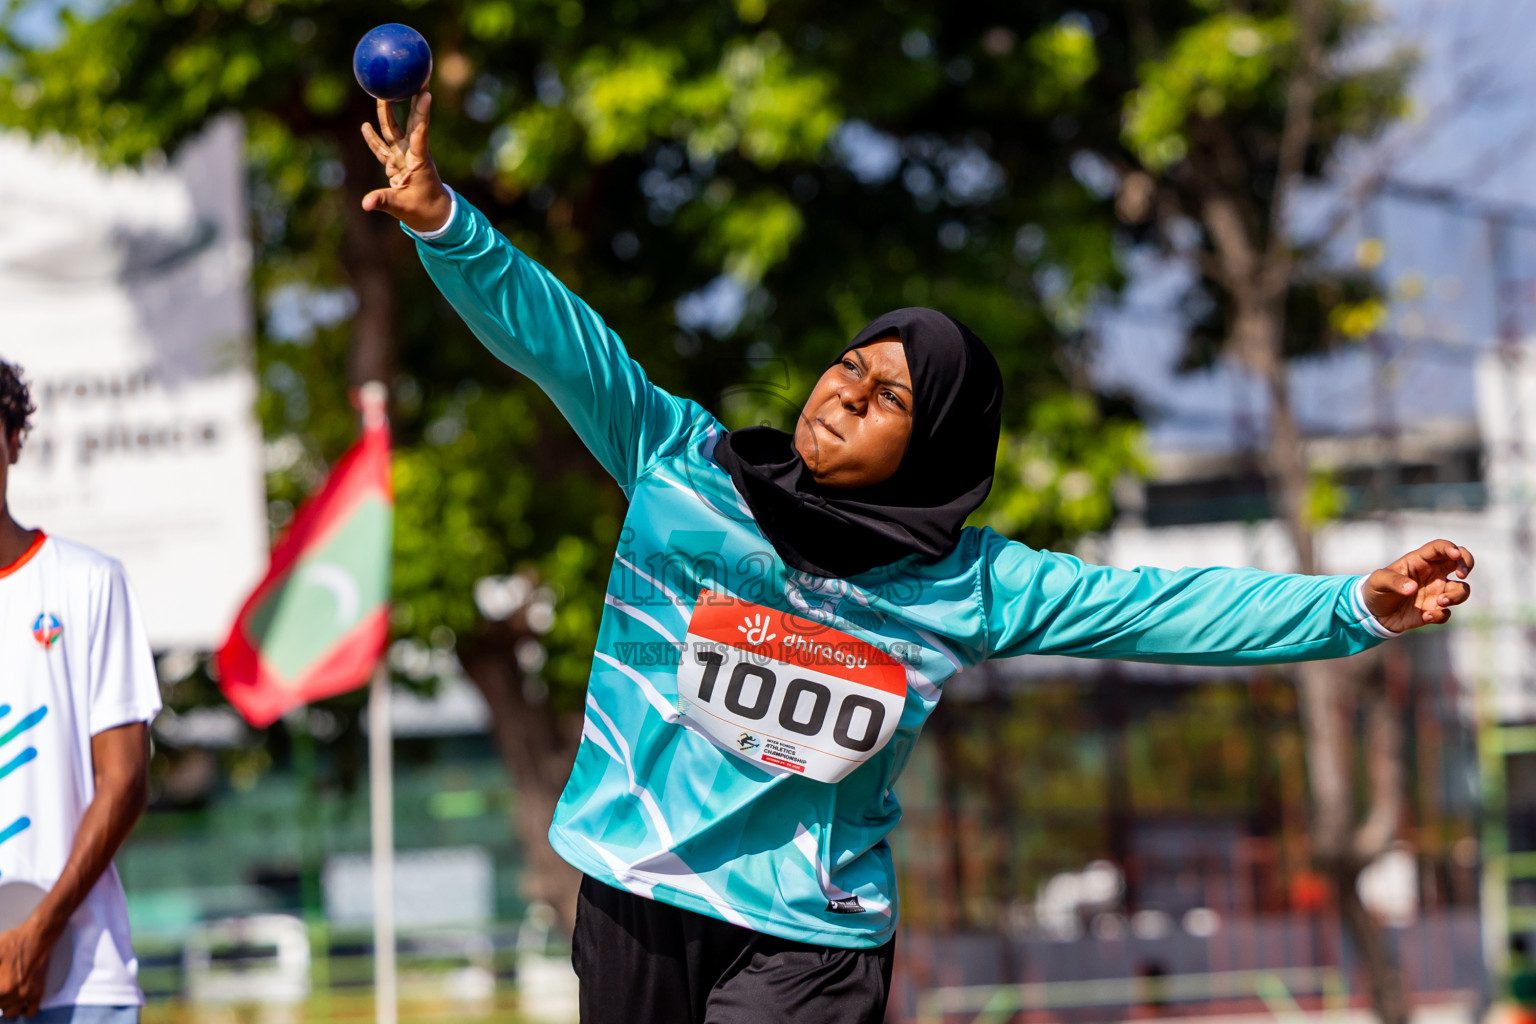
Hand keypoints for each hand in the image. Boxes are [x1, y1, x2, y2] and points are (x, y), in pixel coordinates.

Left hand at [0, 921, 55, 1017]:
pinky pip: (29, 1012)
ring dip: (3, 1006)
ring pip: (10, 1013)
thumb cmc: (13, 942)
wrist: (39, 936)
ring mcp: (28, 994)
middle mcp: (14, 994)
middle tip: (0, 983)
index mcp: (2, 987)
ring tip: (2, 995)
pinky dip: (21, 1010)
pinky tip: (15, 1001)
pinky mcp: (38, 992)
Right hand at [360, 92, 453, 234]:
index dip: (422, 112)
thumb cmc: (424, 211)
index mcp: (419, 160)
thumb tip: (365, 203)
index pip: (420, 132)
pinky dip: (373, 138)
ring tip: (382, 91)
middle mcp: (412, 153)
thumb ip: (383, 201)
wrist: (433, 217)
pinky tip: (365, 125)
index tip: (426, 92)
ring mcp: (403, 157)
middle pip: (409, 121)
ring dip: (387, 112)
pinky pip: (382, 147)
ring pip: (393, 130)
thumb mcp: (403, 207)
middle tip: (413, 76)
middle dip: (410, 99)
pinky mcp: (396, 164)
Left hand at [1362, 539, 1473, 632]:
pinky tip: (1426, 616)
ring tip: (1440, 601)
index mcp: (1420, 561)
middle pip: (1461, 562)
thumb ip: (1394, 581)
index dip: (1451, 548)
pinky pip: (1446, 613)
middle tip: (1461, 574)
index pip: (1440, 548)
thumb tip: (1412, 588)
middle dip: (1467, 564)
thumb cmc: (1376, 589)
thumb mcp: (1378, 580)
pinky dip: (1440, 615)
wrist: (1373, 613)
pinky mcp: (1434, 610)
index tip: (1455, 555)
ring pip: (1461, 590)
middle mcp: (1433, 574)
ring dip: (1456, 595)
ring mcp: (1436, 592)